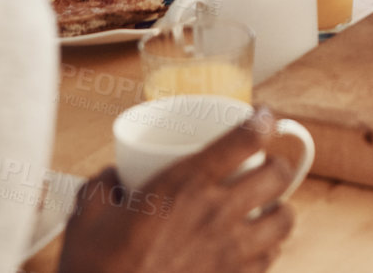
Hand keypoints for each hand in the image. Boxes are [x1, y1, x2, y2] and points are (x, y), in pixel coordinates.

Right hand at [58, 110, 295, 272]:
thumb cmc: (96, 270)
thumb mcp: (87, 217)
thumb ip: (102, 186)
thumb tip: (113, 176)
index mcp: (185, 186)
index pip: (244, 139)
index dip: (263, 120)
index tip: (266, 115)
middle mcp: (217, 213)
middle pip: (277, 175)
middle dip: (277, 165)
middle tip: (266, 167)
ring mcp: (230, 252)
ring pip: (285, 219)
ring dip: (280, 208)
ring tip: (268, 208)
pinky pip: (270, 259)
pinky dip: (269, 248)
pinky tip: (256, 247)